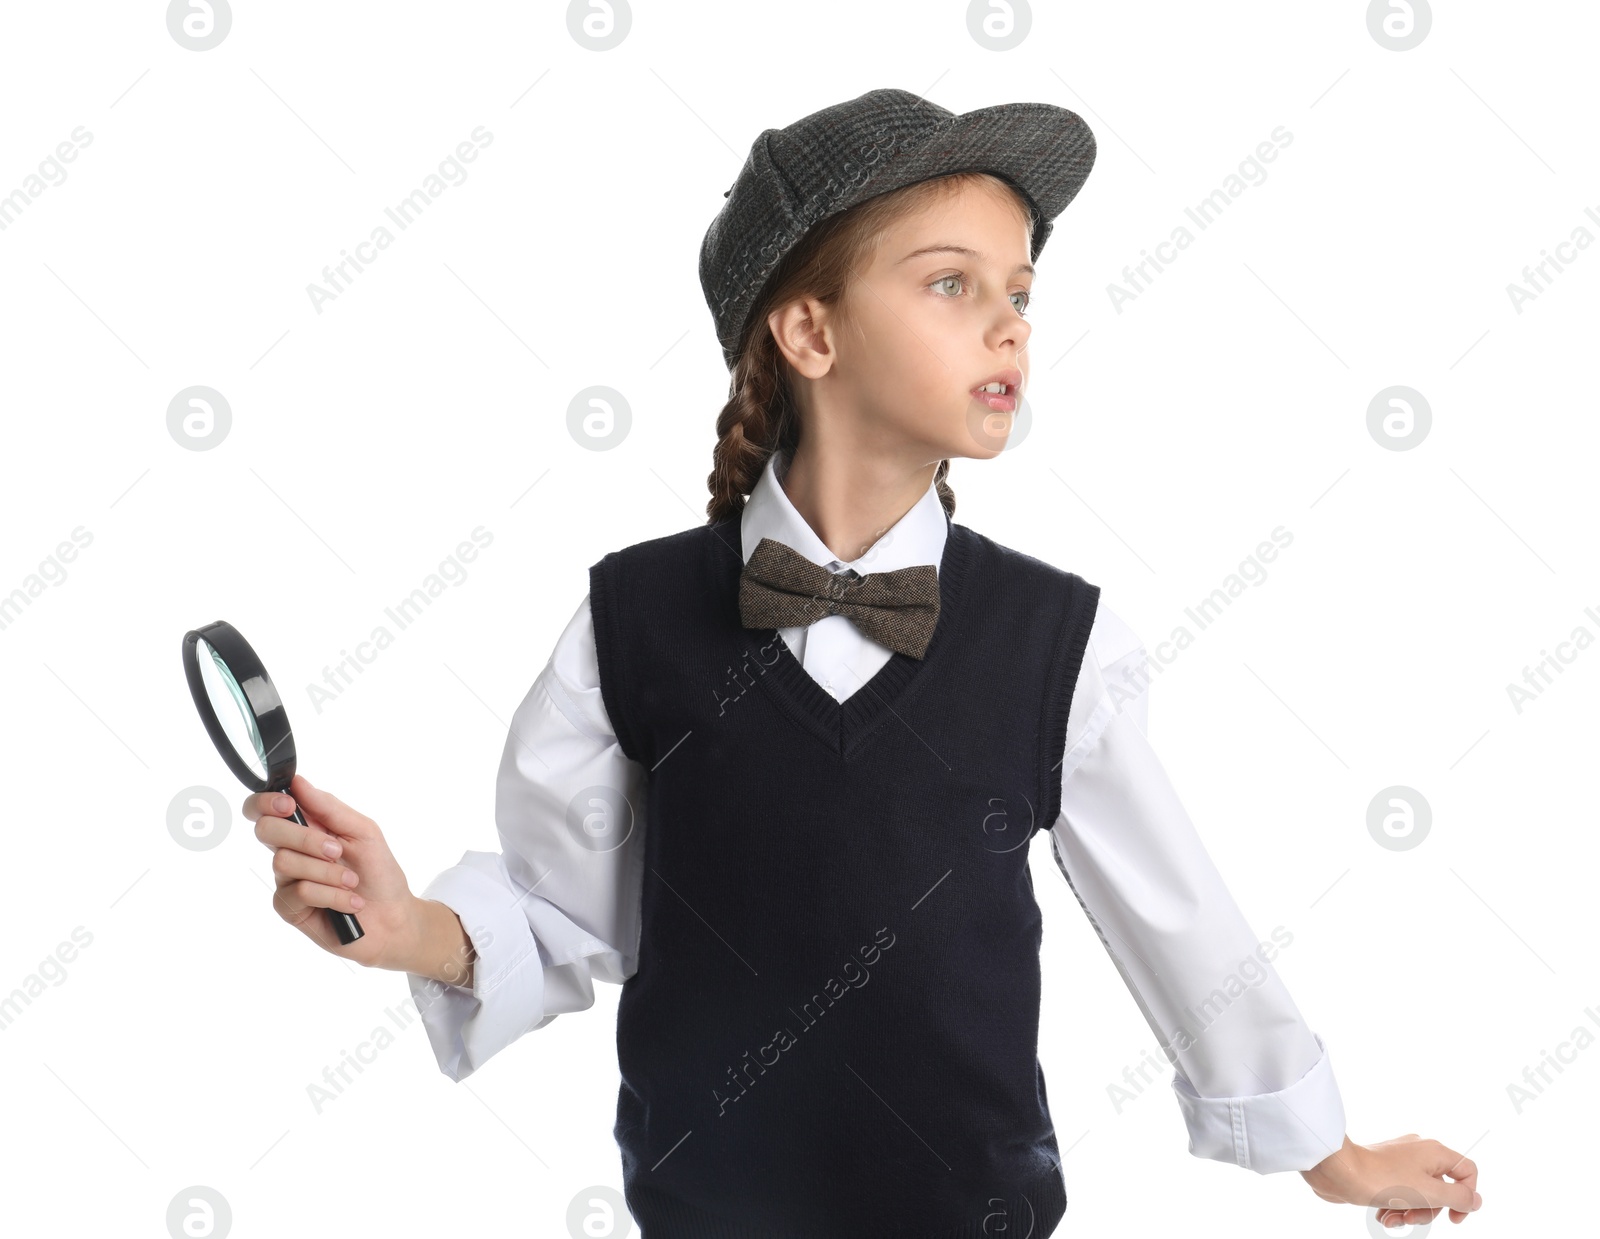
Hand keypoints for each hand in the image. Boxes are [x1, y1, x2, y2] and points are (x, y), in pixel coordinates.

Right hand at [244, 774, 422, 972]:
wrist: (393, 917)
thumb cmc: (379, 872)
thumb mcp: (363, 832)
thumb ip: (329, 807)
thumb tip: (298, 781)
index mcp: (305, 828)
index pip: (263, 809)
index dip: (265, 802)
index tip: (288, 805)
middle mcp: (290, 851)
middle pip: (266, 830)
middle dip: (305, 837)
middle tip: (336, 850)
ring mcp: (287, 881)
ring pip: (285, 862)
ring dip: (328, 871)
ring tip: (352, 881)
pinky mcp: (289, 909)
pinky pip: (300, 892)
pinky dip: (332, 895)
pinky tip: (351, 903)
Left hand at [1301, 1133, 1481, 1226]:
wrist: (1338, 1171)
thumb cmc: (1382, 1179)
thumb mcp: (1429, 1193)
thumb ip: (1458, 1198)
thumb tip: (1476, 1200)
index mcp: (1434, 1152)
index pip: (1467, 1170)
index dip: (1467, 1197)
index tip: (1453, 1218)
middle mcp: (1419, 1152)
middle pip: (1441, 1189)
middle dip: (1428, 1211)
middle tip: (1410, 1218)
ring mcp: (1400, 1161)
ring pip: (1419, 1194)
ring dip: (1409, 1213)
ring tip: (1391, 1219)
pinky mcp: (1383, 1170)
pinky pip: (1400, 1193)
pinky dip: (1395, 1207)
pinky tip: (1382, 1216)